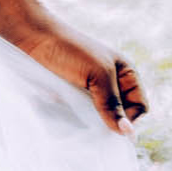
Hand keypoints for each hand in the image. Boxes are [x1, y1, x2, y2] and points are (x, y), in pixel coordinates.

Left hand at [0, 0, 148, 136]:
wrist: (31, 36)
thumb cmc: (68, 49)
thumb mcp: (97, 75)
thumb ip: (113, 104)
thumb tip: (128, 134)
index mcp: (126, 72)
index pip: (140, 107)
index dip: (130, 118)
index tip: (110, 120)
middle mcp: (112, 81)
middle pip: (122, 114)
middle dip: (110, 121)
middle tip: (92, 120)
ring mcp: (92, 88)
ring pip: (102, 117)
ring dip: (93, 122)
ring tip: (79, 118)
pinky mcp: (74, 94)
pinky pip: (85, 114)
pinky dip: (80, 118)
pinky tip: (70, 116)